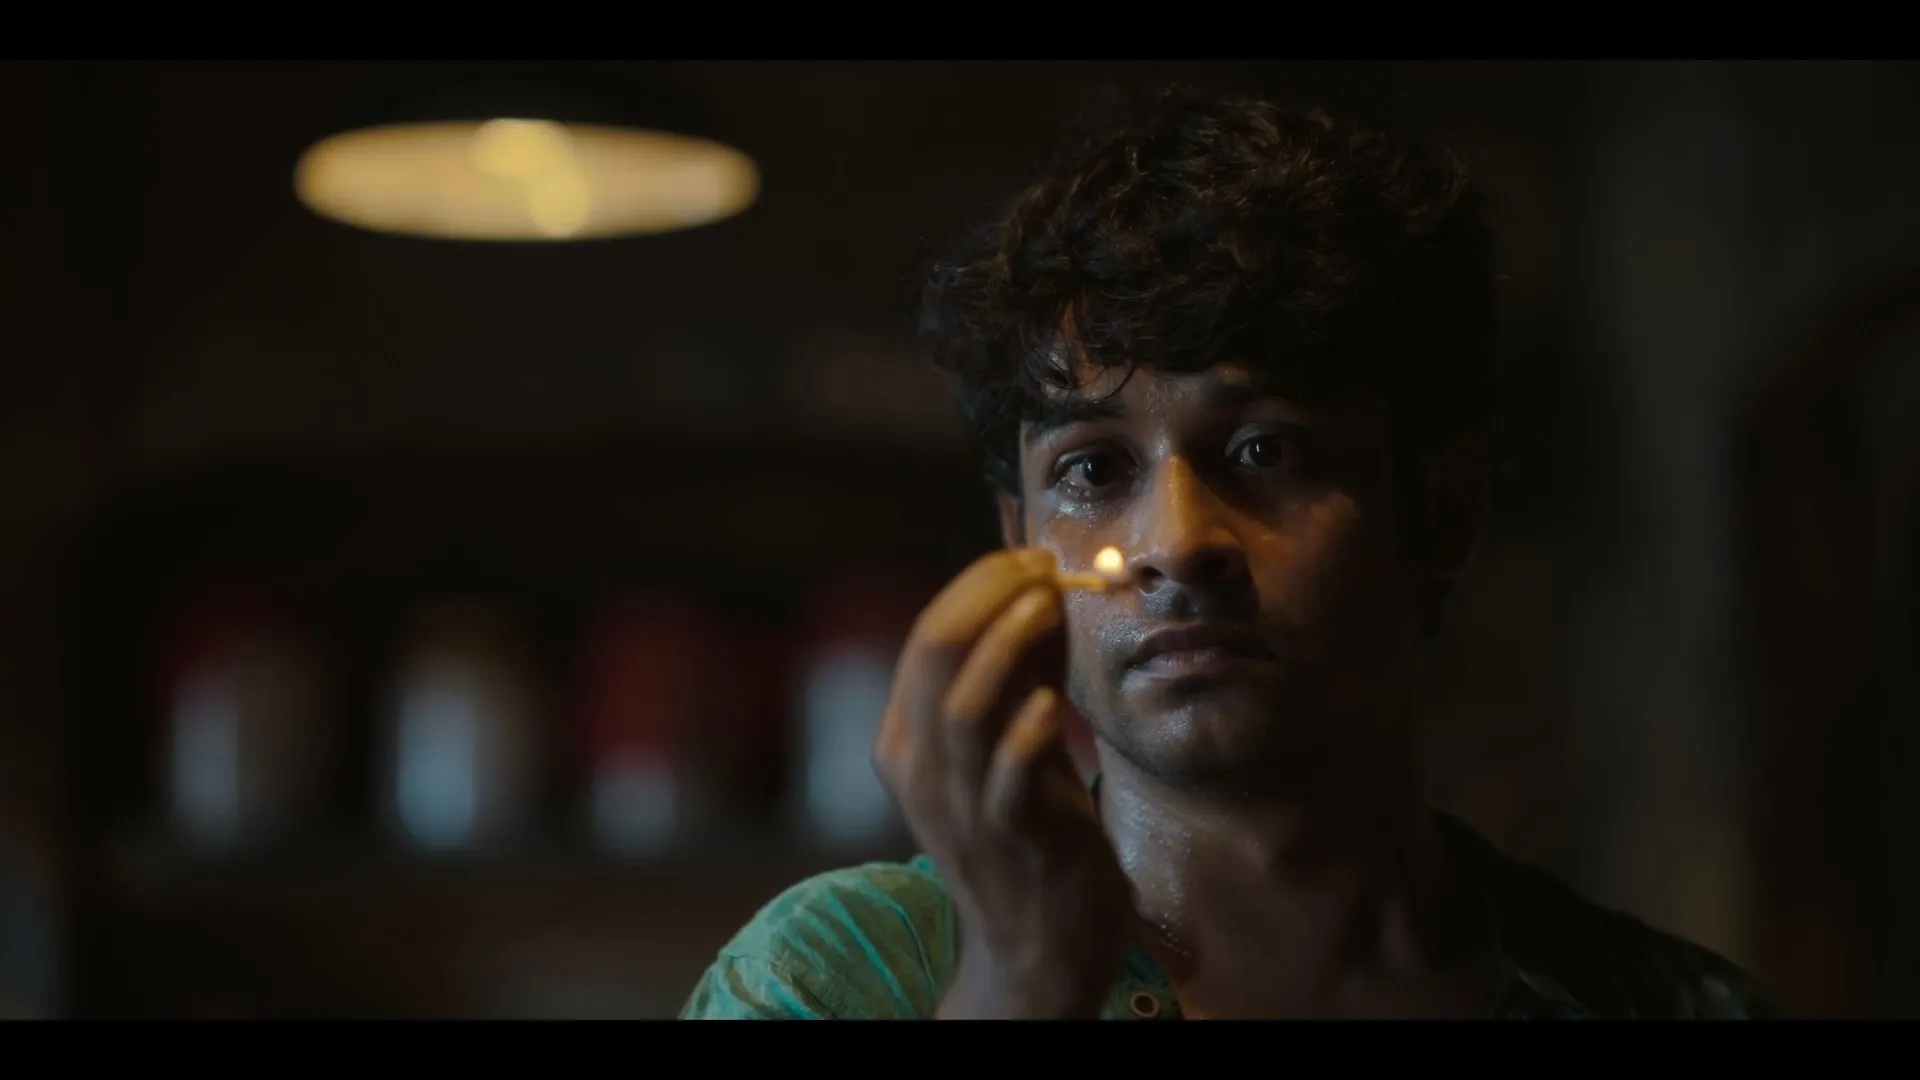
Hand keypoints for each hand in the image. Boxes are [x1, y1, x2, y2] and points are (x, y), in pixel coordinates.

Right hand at [873, 548, 1134, 1018]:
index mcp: (909, 739)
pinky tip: (1053, 704)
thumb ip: (1023, 671)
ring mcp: (960, 807)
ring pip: (961, 708)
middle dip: (986, 596)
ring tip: (1046, 606)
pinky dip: (1027, 731)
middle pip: (932, 656)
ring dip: (1006, 646)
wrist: (1039, 950)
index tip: (1032, 556)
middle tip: (1039, 567)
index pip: (926, 636)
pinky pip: (1007, 777)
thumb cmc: (1032, 835)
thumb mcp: (1014, 742)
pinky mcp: (1009, 839)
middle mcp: (922, 769)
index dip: (978, 585)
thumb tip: (1044, 586)